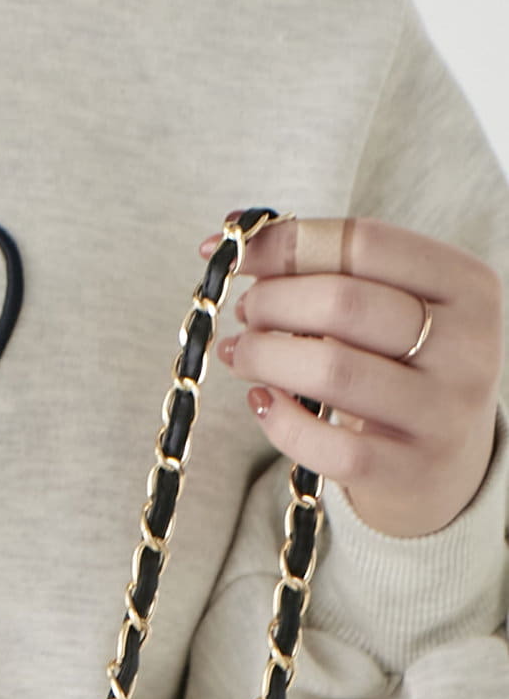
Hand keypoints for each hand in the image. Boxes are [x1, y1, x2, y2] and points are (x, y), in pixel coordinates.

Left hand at [201, 213, 503, 537]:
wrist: (445, 463)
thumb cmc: (401, 366)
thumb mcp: (391, 308)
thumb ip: (328, 266)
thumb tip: (234, 229)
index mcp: (466, 285)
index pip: (365, 242)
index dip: (285, 243)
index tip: (230, 252)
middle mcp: (467, 346)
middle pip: (344, 302)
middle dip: (273, 302)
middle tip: (246, 313)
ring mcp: (442, 412)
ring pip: (331, 370)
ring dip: (264, 355)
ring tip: (241, 353)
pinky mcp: (409, 469)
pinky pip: (327, 444)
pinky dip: (278, 419)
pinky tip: (261, 400)